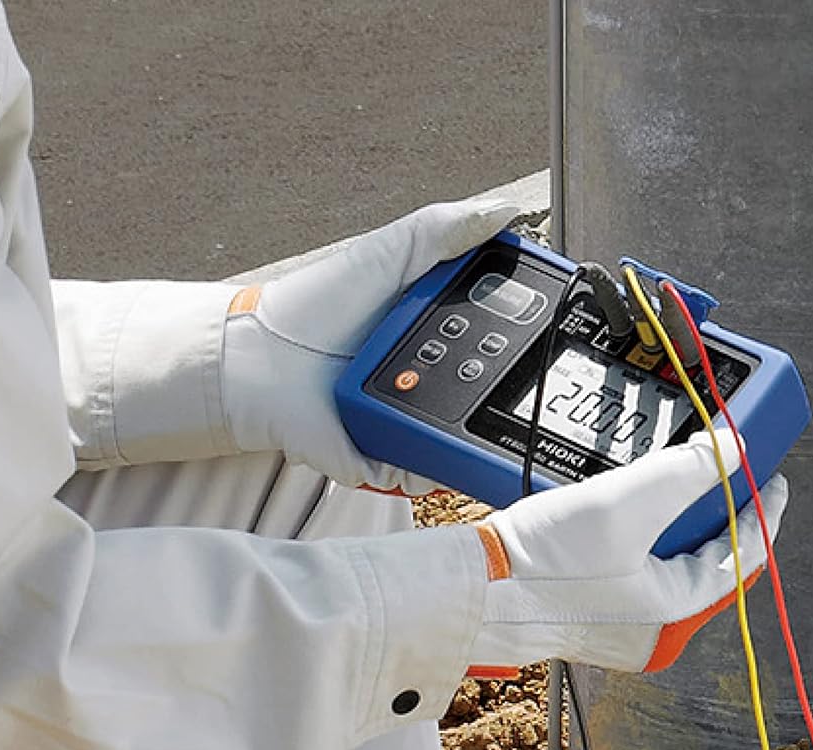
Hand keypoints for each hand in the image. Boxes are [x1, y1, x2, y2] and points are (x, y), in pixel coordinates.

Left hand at [221, 197, 514, 488]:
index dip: (524, 338)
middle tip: (526, 378)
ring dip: (471, 430)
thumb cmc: (314, 306)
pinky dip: (432, 468)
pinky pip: (422, 473)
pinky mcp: (385, 458)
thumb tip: (507, 213)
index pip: (492, 339)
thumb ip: (446, 231)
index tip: (552, 329)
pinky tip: (438, 455)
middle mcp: (423, 380)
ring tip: (476, 414)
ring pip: (458, 437)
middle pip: (485, 393)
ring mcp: (405, 422)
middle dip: (506, 390)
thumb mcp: (390, 254)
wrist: (260, 362)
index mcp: (430, 333)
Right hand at [469, 432, 788, 673]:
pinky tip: (628, 509)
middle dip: (714, 510)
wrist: (475, 589)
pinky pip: (641, 570)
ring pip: (673, 562)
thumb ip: (686, 471)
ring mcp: (627, 628)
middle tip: (717, 468)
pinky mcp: (599, 616)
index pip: (743, 557)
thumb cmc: (542, 563)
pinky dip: (644, 536)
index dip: (761, 510)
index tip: (770, 477)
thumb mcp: (625, 502)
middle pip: (709, 559)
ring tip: (666, 482)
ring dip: (676, 519)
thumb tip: (731, 449)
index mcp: (674, 616)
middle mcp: (656, 632)